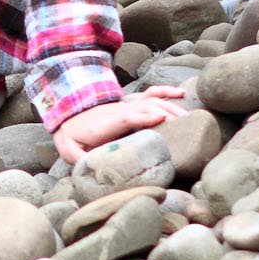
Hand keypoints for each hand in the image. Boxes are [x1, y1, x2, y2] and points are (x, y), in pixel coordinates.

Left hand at [52, 85, 187, 164]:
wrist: (67, 119)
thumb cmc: (72, 139)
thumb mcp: (69, 150)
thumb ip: (78, 158)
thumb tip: (89, 168)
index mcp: (107, 123)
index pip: (127, 117)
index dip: (143, 117)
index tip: (161, 118)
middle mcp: (120, 112)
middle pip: (146, 108)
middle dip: (166, 114)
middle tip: (187, 126)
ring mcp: (126, 106)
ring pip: (152, 100)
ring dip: (171, 106)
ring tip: (191, 117)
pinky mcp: (131, 105)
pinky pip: (151, 94)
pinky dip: (166, 91)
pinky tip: (182, 94)